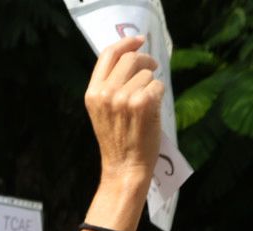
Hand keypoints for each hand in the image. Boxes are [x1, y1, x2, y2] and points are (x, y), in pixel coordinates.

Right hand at [84, 34, 163, 185]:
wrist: (125, 167)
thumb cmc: (117, 140)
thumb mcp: (102, 111)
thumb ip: (110, 86)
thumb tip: (131, 58)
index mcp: (93, 93)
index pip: (108, 55)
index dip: (126, 42)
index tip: (139, 40)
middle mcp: (106, 93)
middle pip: (130, 59)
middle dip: (145, 61)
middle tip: (152, 69)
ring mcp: (124, 98)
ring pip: (146, 74)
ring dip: (151, 85)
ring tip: (146, 104)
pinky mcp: (143, 103)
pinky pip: (157, 86)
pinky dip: (159, 96)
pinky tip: (151, 112)